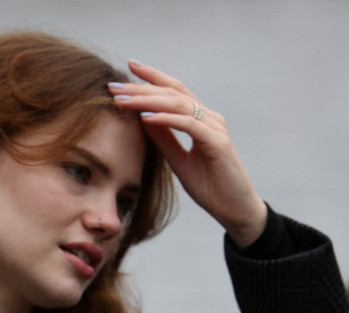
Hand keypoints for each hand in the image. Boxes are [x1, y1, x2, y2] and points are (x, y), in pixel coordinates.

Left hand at [111, 61, 266, 246]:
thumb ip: (164, 139)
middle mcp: (209, 118)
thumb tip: (142, 118)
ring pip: (178, 105)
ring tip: (122, 100)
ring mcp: (215, 129)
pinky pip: (188, 125)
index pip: (174, 91)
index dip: (152, 77)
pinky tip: (145, 118)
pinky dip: (166, 120)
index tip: (129, 66)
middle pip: (173, 93)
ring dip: (147, 101)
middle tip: (114, 85)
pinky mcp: (218, 143)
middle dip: (142, 87)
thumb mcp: (178, 160)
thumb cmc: (209, 186)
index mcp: (200, 120)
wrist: (234, 209)